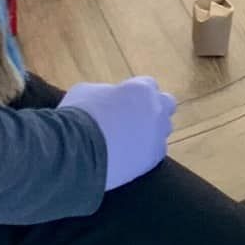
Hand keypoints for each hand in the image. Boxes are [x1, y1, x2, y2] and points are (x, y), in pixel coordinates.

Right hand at [60, 76, 176, 190]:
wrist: (77, 151)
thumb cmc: (78, 115)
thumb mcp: (87, 91)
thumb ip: (106, 92)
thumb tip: (109, 99)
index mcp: (141, 90)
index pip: (148, 84)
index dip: (135, 92)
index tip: (124, 99)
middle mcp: (156, 111)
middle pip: (167, 104)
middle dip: (154, 107)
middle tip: (134, 116)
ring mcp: (157, 136)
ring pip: (163, 131)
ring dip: (150, 132)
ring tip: (128, 139)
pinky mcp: (152, 160)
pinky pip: (154, 153)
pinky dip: (144, 153)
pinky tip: (127, 155)